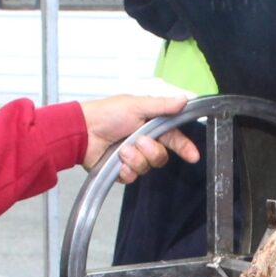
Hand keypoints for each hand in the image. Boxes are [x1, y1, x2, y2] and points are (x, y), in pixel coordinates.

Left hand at [80, 94, 199, 183]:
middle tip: (139, 141)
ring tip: (122, 149)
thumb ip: (162, 105)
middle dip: (152, 150)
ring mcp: (132, 158)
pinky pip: (132, 177)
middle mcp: (143, 142)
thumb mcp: (136, 105)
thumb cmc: (107, 113)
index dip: (185, 147)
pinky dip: (125, 169)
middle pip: (161, 157)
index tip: (193, 156)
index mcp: (150, 126)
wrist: (82, 131)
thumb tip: (184, 99)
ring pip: (147, 168)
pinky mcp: (120, 170)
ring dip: (136, 158)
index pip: (174, 138)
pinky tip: (117, 161)